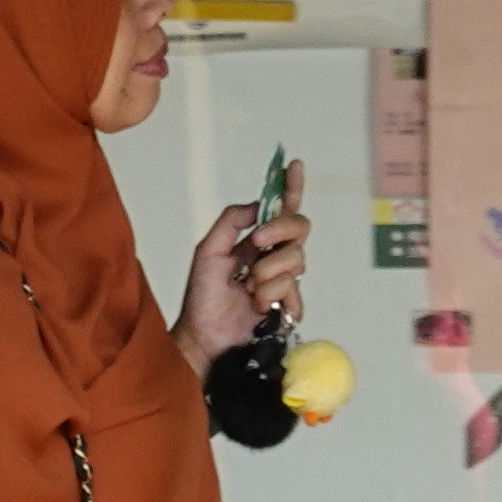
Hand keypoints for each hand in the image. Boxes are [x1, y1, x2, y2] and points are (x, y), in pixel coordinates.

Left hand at [178, 194, 311, 372]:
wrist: (204, 336)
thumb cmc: (202, 297)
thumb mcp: (208, 251)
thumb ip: (230, 222)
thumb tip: (256, 205)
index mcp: (256, 242)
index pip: (280, 210)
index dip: (290, 188)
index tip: (293, 166)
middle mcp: (274, 257)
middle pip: (299, 228)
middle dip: (278, 232)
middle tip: (255, 244)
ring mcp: (284, 281)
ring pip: (295, 259)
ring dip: (266, 273)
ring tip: (247, 289)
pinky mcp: (289, 306)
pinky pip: (293, 290)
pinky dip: (271, 296)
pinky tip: (257, 306)